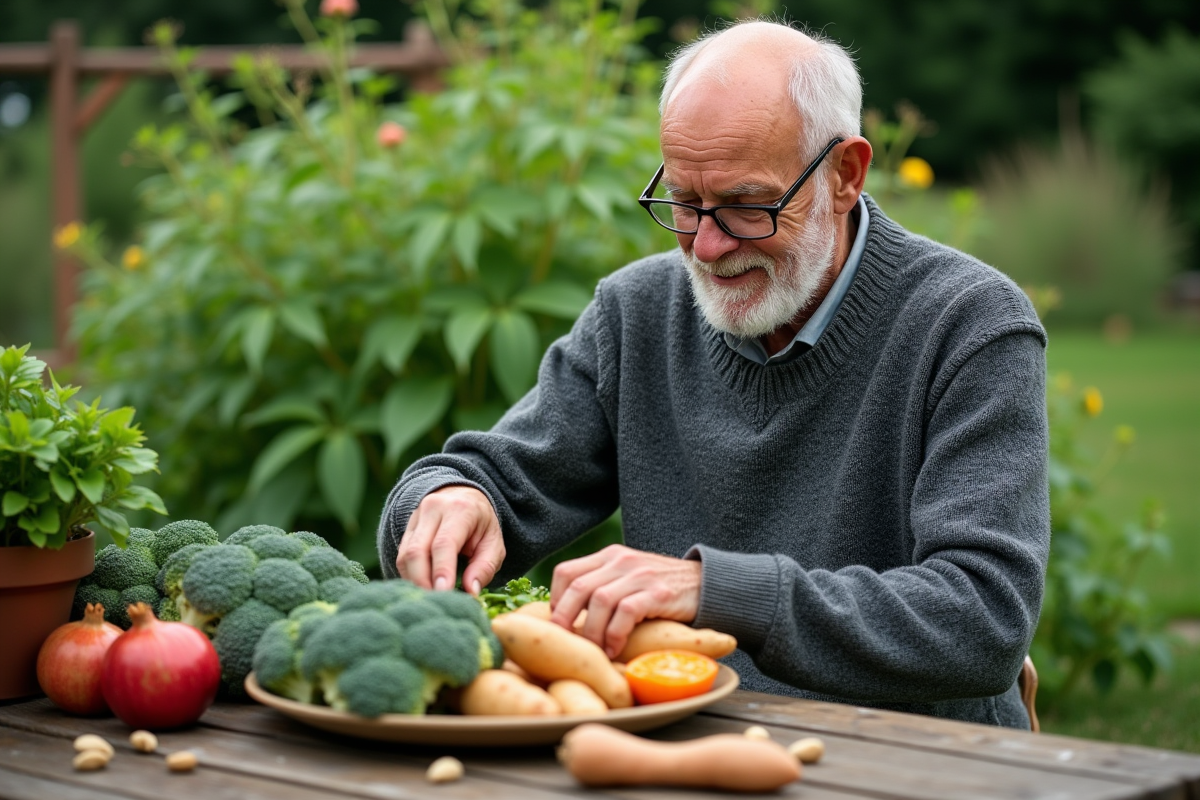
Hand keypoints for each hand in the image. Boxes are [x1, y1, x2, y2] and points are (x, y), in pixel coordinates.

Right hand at [396, 486, 504, 594]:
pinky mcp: (406, 528)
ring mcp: (415, 517)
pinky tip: (423, 587)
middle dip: (423, 582)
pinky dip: (410, 576)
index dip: (441, 570)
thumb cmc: (481, 524)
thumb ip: (484, 567)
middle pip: (417, 551)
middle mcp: (433, 509)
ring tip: (430, 599)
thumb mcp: (494, 542)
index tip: (443, 593)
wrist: (463, 496)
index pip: (444, 543)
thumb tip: (471, 592)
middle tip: (435, 603)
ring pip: (405, 556)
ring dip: (415, 582)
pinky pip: (402, 557)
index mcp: (460, 510)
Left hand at [550, 544, 701, 658]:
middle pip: (578, 587)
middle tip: (567, 644)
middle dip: (565, 619)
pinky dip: (615, 634)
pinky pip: (626, 612)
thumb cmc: (661, 588)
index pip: (566, 572)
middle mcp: (621, 560)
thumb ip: (604, 586)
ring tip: (596, 652)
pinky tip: (615, 648)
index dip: (555, 600)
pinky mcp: (658, 593)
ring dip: (592, 632)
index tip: (560, 624)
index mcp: (609, 556)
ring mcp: (640, 575)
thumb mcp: (629, 577)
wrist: (706, 584)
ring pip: (599, 600)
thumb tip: (570, 618)